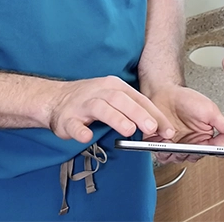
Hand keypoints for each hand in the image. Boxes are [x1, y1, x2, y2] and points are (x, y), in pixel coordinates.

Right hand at [45, 76, 174, 143]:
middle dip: (138, 114)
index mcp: (114, 86)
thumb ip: (133, 111)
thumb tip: (158, 127)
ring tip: (128, 130)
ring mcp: (82, 104)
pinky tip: (87, 136)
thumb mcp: (114, 98)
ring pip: (101, 108)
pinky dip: (80, 130)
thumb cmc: (90, 101)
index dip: (154, 114)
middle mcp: (100, 92)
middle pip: (121, 100)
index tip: (167, 129)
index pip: (138, 99)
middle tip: (152, 128)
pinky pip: (74, 124)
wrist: (55, 100)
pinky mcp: (67, 118)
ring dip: (116, 119)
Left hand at [147, 85, 223, 162]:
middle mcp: (194, 143)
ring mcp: (179, 145)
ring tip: (174, 142)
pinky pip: (164, 156)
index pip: (217, 151)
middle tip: (189, 144)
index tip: (212, 147)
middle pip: (197, 158)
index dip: (216, 151)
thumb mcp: (210, 110)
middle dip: (192, 153)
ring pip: (180, 160)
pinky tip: (164, 141)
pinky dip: (163, 152)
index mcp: (208, 137)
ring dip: (176, 152)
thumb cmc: (187, 99)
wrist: (165, 93)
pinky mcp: (164, 146)